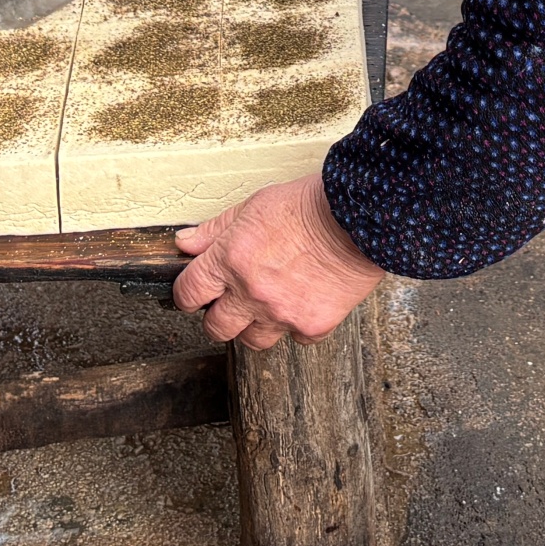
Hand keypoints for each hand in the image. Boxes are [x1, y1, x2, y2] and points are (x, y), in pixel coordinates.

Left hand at [172, 175, 383, 348]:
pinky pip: (295, 339)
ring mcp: (282, 313)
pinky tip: (302, 300)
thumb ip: (216, 230)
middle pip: (215, 328)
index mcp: (230, 259)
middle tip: (232, 300)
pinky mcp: (312, 325)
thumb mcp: (254, 206)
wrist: (359, 216)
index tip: (196, 292)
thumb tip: (186, 244)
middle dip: (220, 315)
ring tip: (268, 303)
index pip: (189, 293)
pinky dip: (296, 324)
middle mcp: (251, 292)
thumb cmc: (309, 205)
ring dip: (255, 325)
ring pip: (252, 341)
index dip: (189, 294)